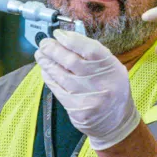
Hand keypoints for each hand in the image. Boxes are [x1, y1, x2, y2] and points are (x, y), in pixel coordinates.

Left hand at [35, 30, 141, 149]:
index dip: (71, 39)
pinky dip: (50, 78)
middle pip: (71, 61)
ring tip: (40, 54)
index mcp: (112, 69)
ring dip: (47, 62)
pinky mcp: (78, 110)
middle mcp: (102, 83)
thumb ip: (93, 55)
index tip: (58, 34)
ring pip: (61, 75)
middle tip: (44, 43)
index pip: (89, 49)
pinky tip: (45, 70)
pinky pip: (58, 90)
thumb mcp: (112, 69)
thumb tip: (68, 39)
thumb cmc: (112, 90)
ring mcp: (89, 98)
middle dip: (53, 49)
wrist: (116, 122)